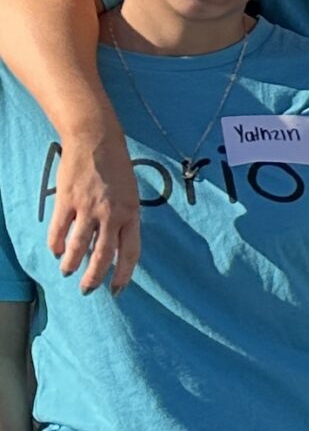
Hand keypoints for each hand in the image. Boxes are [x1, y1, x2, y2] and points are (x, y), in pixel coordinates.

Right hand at [45, 125, 142, 295]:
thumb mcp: (130, 196)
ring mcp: (88, 207)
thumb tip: (114, 246)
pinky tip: (55, 251)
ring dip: (71, 263)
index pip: (131, 252)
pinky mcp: (67, 200)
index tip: (117, 289)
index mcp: (132, 214)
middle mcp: (111, 214)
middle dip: (95, 277)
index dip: (124, 274)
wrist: (96, 140)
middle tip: (87, 289)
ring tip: (67, 272)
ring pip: (78, 246)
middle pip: (103, 255)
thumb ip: (124, 220)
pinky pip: (60, 229)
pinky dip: (56, 243)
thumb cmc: (117, 168)